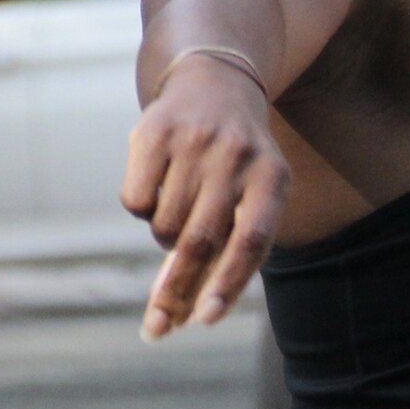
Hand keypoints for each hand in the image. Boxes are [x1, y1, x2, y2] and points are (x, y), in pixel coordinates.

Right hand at [120, 54, 286, 338]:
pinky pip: (136, 201)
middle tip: (158, 325)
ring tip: (178, 213)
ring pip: (165, 224)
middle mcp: (237, 158)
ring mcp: (195, 142)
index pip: (252, 241)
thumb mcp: (252, 195)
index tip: (205, 320)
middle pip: (202, 239)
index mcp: (273, 179)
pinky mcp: (153, 132)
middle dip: (178, 288)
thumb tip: (185, 318)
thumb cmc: (236, 164)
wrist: (215, 83)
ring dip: (165, 237)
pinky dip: (141, 210)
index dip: (228, 283)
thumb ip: (228, 250)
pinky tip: (157, 186)